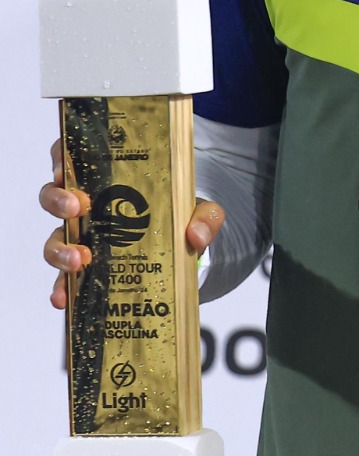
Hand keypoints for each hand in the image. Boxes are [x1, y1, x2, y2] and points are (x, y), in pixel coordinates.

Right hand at [40, 136, 225, 308]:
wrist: (184, 254)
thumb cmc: (183, 219)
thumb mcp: (202, 212)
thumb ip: (207, 217)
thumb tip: (195, 235)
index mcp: (111, 180)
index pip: (75, 158)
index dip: (60, 157)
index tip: (64, 166)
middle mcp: (90, 206)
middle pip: (55, 196)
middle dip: (58, 200)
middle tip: (76, 207)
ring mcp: (83, 237)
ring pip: (55, 238)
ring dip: (59, 249)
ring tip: (78, 261)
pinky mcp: (85, 267)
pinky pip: (64, 277)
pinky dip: (61, 288)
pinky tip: (63, 298)